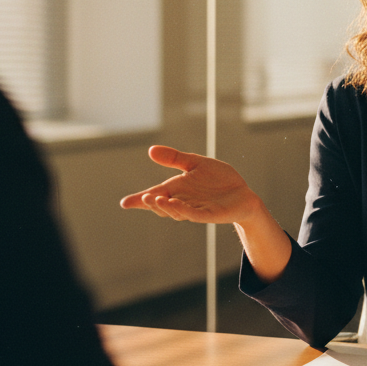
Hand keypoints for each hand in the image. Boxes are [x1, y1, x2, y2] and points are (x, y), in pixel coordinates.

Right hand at [120, 145, 260, 225]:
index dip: (139, 200)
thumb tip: (150, 150)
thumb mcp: (195, 163)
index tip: (124, 203)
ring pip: (175, 211)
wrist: (241, 193)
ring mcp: (194, 209)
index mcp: (176, 189)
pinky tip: (175, 204)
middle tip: (142, 198)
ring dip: (164, 206)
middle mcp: (182, 201)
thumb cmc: (218, 179)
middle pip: (161, 205)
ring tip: (155, 199)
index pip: (154, 195)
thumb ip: (175, 158)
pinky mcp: (208, 214)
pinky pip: (193, 214)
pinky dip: (183, 210)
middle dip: (150, 203)